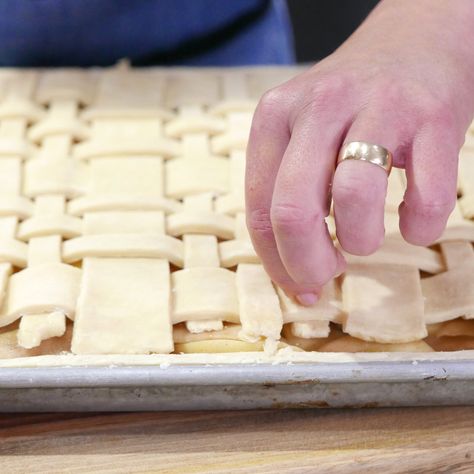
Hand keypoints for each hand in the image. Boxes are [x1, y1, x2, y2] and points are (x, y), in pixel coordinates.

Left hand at [245, 0, 473, 304]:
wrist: (415, 41)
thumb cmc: (350, 106)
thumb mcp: (300, 132)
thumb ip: (287, 193)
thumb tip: (294, 275)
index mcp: (275, 116)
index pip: (260, 210)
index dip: (276, 263)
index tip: (299, 286)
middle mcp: (320, 107)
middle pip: (293, 210)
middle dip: (307, 264)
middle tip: (328, 275)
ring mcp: (378, 108)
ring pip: (353, 198)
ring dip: (360, 241)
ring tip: (365, 239)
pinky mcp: (433, 117)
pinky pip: (426, 195)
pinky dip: (420, 225)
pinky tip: (415, 222)